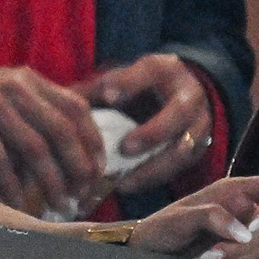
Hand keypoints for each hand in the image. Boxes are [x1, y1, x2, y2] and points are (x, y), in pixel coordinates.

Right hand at [0, 63, 107, 215]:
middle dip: (76, 170)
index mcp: (27, 78)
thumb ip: (27, 108)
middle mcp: (13, 85)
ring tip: (56, 207)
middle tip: (79, 198)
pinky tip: (14, 204)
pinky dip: (10, 186)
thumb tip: (63, 151)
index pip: (76, 109)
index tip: (97, 172)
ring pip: (35, 149)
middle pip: (61, 132)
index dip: (92, 143)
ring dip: (49, 183)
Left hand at [81, 53, 213, 197]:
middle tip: (125, 148)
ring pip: (184, 148)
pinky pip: (179, 168)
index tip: (107, 95)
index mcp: (164, 70)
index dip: (129, 83)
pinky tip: (126, 187)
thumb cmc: (140, 85)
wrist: (181, 92)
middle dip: (152, 133)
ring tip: (123, 183)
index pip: (148, 72)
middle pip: (177, 114)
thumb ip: (95, 89)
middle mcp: (188, 96)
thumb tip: (59, 103)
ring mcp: (199, 124)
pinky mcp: (198, 149)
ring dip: (154, 167)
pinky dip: (153, 179)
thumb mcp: (122, 78)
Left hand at [128, 172, 258, 258]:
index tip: (253, 226)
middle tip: (207, 253)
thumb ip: (211, 216)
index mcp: (233, 191)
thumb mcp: (180, 218)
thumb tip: (245, 233)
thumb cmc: (161, 226)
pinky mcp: (242, 254)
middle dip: (237, 246)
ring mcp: (244, 233)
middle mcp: (243, 210)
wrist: (149, 250)